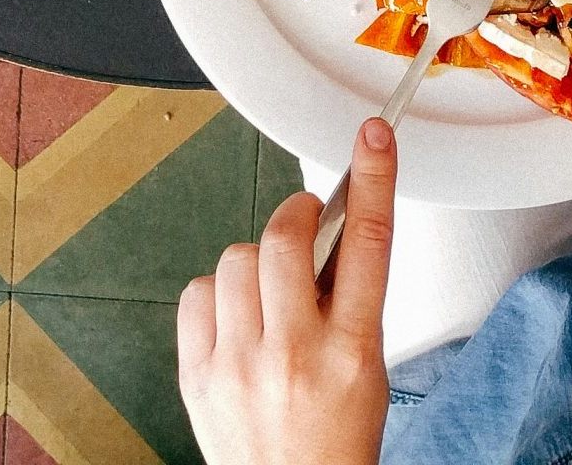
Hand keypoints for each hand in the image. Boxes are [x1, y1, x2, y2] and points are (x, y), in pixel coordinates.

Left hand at [177, 118, 395, 464]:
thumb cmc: (334, 440)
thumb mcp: (368, 368)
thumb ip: (352, 297)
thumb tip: (334, 226)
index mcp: (351, 351)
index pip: (368, 243)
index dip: (373, 178)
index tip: (372, 136)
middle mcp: (294, 354)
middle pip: (286, 237)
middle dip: (297, 216)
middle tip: (305, 224)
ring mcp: (240, 365)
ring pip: (237, 257)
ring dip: (257, 261)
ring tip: (271, 292)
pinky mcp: (198, 375)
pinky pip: (198, 292)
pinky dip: (218, 293)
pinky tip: (237, 317)